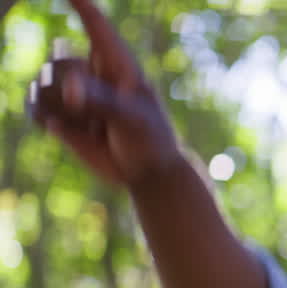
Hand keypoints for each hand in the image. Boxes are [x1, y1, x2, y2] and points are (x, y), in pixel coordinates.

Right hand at [26, 0, 181, 188]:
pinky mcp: (63, 116)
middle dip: (62, 82)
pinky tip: (59, 129)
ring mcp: (75, 94)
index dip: (80, 4)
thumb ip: (102, 101)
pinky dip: (41, 117)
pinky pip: (36, 107)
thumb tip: (68, 87)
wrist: (147, 173)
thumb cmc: (151, 139)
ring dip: (51, 103)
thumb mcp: (132, 119)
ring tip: (81, 124)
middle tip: (84, 109)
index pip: (96, 26)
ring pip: (42, 83)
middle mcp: (92, 73)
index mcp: (117, 64)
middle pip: (58, 61)